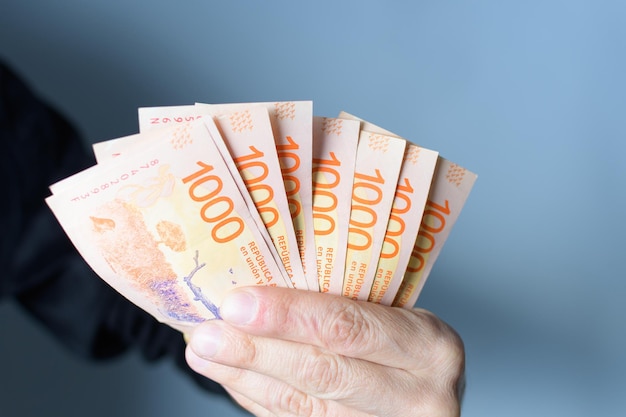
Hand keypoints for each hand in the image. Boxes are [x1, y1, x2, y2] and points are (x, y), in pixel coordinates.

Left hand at [185, 286, 464, 416]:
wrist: (430, 389)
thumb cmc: (409, 340)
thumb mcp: (399, 312)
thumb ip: (348, 302)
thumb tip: (262, 278)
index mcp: (430, 346)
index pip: (350, 328)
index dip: (288, 317)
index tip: (237, 303)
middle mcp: (418, 396)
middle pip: (323, 374)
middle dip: (256, 352)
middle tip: (207, 332)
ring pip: (304, 407)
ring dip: (246, 378)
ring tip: (205, 354)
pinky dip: (260, 399)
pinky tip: (233, 378)